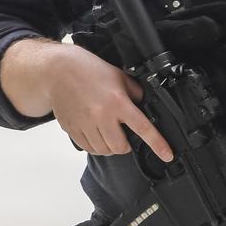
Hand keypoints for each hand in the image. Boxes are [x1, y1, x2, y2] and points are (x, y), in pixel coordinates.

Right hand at [46, 47, 172, 161]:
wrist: (59, 71)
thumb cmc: (90, 71)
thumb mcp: (120, 77)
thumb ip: (135, 93)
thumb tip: (145, 107)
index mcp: (117, 102)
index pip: (143, 128)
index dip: (157, 144)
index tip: (167, 154)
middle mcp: (101, 116)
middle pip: (120, 147)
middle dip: (126, 145)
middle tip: (124, 135)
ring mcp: (85, 125)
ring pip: (104, 151)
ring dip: (110, 146)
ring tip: (108, 132)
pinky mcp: (72, 129)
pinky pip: (88, 148)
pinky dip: (95, 146)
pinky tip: (96, 133)